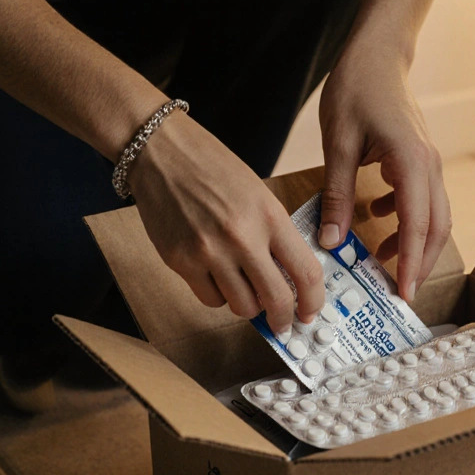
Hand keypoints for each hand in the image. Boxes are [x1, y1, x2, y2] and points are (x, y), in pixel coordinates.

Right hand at [130, 112, 322, 337]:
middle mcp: (242, 237)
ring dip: (249, 306)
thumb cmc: (212, 168)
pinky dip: (218, 296)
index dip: (313, 300)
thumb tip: (290, 279)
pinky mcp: (180, 262)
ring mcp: (209, 252)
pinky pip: (210, 299)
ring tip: (245, 290)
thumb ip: (275, 235)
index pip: (305, 271)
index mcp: (270, 216)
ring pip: (242, 307)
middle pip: (276, 300)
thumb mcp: (259, 194)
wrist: (161, 151)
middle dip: (283, 319)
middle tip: (282, 323)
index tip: (311, 312)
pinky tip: (216, 276)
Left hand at [318, 40, 451, 301]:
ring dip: (412, 243)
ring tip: (382, 261)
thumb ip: (336, 194)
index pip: (418, 226)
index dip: (412, 265)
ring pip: (432, 216)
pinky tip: (374, 217)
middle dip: (420, 264)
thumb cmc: (358, 88)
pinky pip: (421, 200)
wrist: (378, 53)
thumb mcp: (338, 142)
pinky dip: (404, 218)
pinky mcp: (420, 160)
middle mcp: (430, 166)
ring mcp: (429, 163)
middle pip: (435, 228)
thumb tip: (331, 241)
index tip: (405, 295)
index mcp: (412, 164)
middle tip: (399, 294)